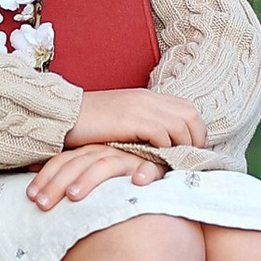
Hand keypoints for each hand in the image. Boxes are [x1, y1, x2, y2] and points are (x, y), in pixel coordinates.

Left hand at [27, 141, 169, 209]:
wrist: (150, 170)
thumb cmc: (115, 180)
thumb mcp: (88, 177)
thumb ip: (67, 180)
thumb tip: (33, 182)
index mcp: (88, 154)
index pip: (63, 161)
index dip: (46, 177)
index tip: (30, 196)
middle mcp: (105, 152)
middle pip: (78, 165)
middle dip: (58, 184)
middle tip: (43, 204)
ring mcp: (128, 158)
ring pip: (105, 166)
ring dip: (89, 179)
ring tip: (74, 196)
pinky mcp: (153, 166)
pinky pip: (149, 168)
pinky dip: (144, 172)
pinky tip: (137, 182)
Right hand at [64, 87, 204, 154]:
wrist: (64, 116)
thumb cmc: (90, 125)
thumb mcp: (122, 121)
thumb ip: (142, 127)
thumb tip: (162, 146)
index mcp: (147, 97)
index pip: (187, 108)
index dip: (196, 130)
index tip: (191, 150)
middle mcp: (147, 98)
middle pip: (190, 114)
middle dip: (196, 139)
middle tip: (189, 160)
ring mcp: (140, 107)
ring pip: (180, 124)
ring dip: (182, 146)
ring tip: (176, 163)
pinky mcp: (130, 120)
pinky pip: (161, 133)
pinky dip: (165, 148)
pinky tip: (158, 160)